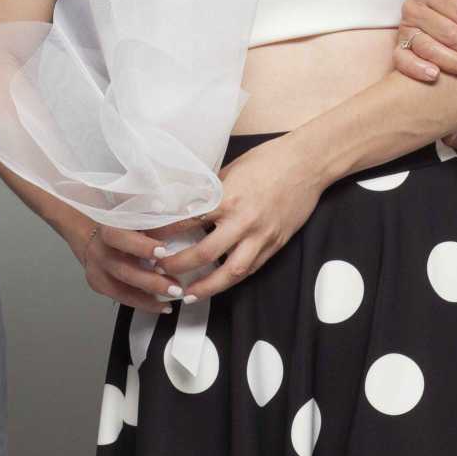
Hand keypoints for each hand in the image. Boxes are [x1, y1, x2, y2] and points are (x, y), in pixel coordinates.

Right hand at [72, 222, 178, 312]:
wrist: (95, 236)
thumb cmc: (122, 224)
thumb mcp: (139, 214)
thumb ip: (159, 219)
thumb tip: (191, 217)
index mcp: (108, 229)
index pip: (121, 238)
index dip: (141, 246)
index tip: (163, 251)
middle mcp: (99, 250)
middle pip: (123, 269)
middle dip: (151, 280)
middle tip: (175, 285)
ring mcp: (97, 270)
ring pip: (122, 288)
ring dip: (150, 295)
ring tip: (173, 295)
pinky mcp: (99, 285)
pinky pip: (122, 297)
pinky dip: (144, 303)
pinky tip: (162, 306)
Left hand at [153, 139, 327, 302]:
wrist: (308, 164)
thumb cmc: (269, 160)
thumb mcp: (231, 170)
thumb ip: (211, 192)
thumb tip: (185, 204)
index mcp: (228, 198)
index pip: (187, 221)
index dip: (165, 234)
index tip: (148, 241)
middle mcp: (243, 221)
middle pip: (204, 253)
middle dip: (179, 266)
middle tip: (160, 271)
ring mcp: (261, 236)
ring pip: (230, 272)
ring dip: (206, 288)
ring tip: (187, 295)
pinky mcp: (275, 245)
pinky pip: (250, 268)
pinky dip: (232, 279)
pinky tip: (218, 285)